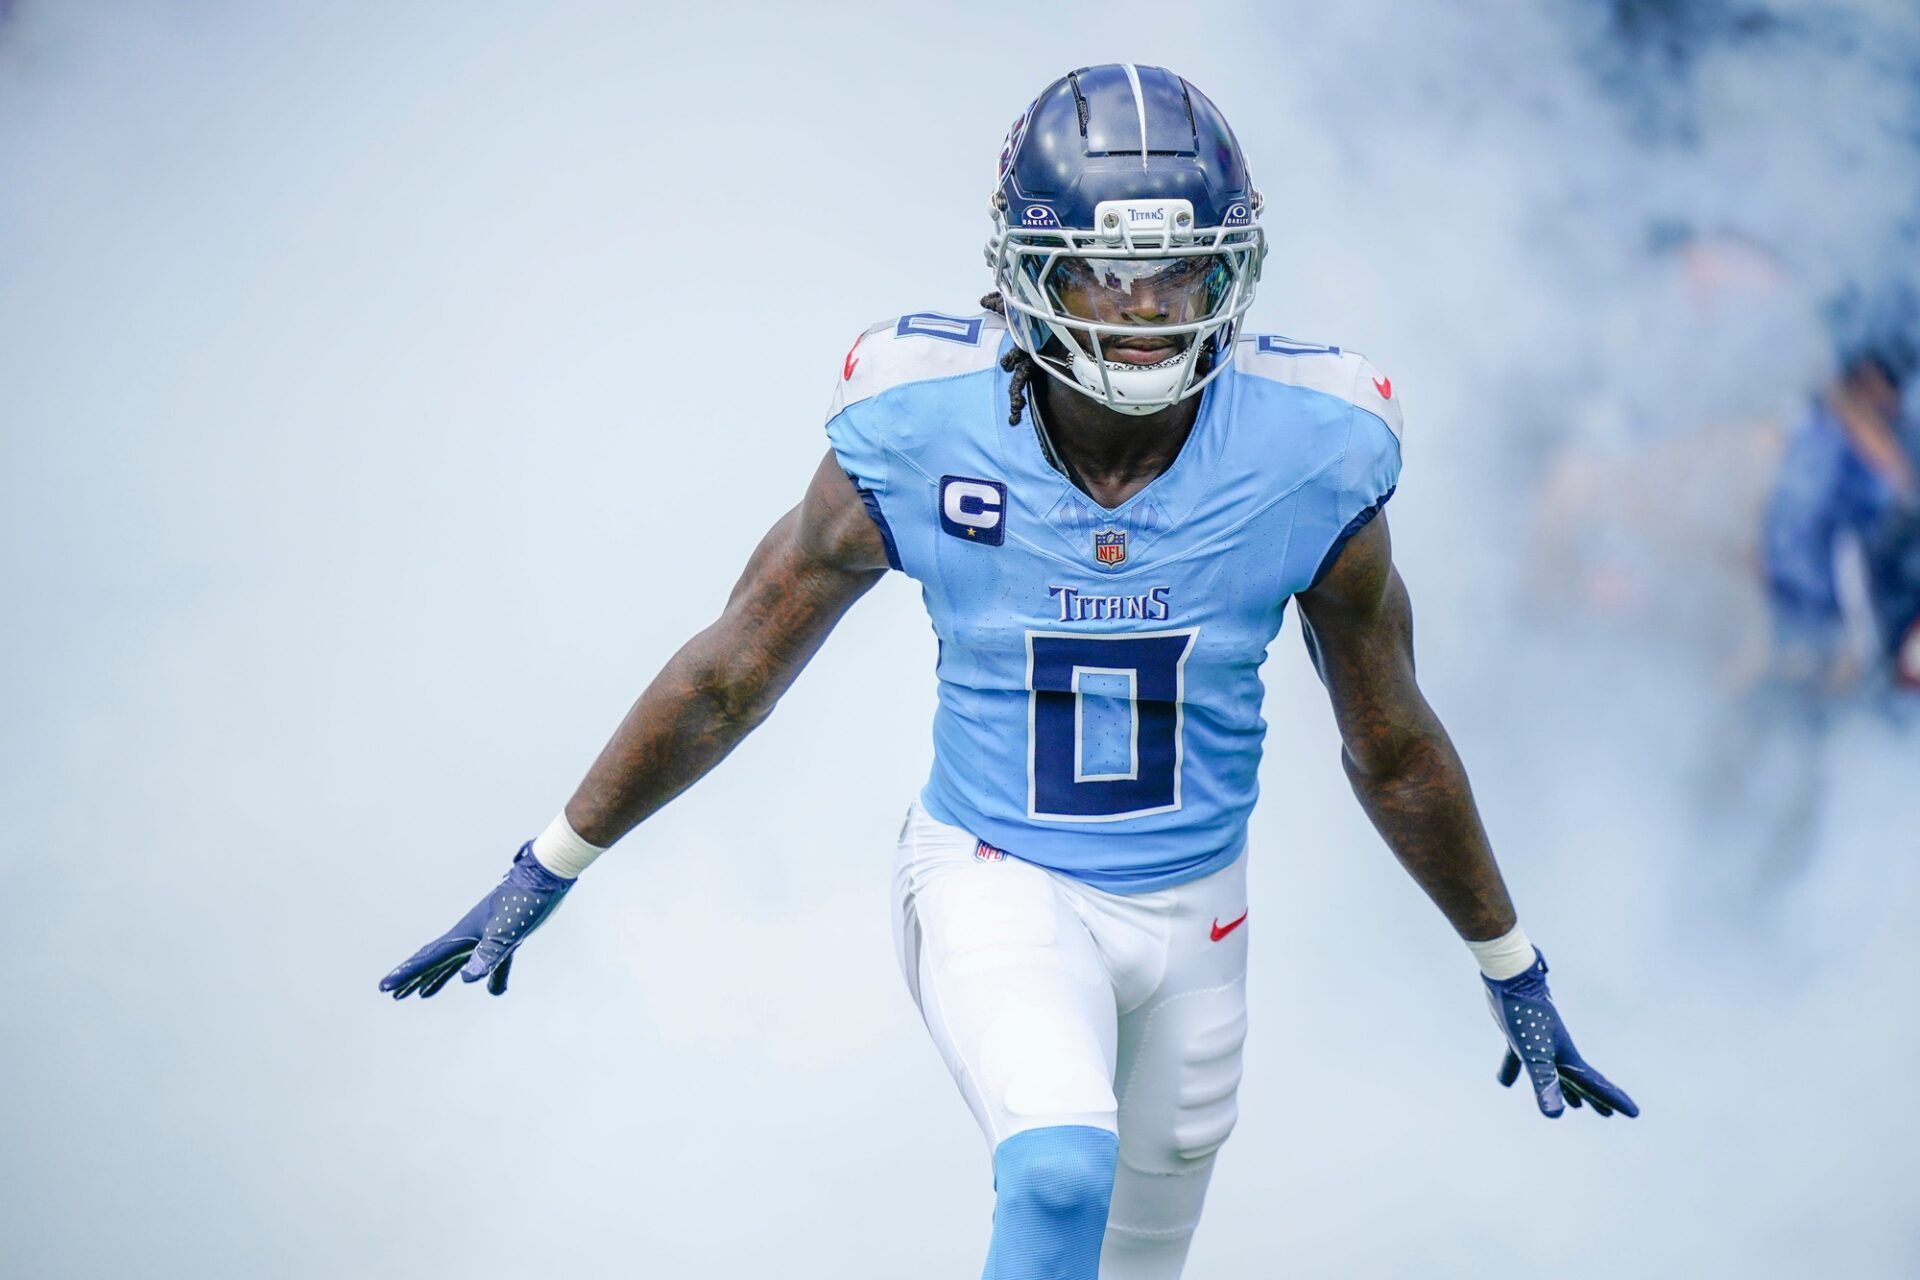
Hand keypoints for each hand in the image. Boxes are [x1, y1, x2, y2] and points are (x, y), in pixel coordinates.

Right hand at [379, 843, 573, 998]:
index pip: (428, 958)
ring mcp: (485, 934)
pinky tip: (490, 987)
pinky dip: (486, 974)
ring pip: (455, 961)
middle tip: (394, 994)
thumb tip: (466, 979)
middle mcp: (469, 934)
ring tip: (422, 994)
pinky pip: (488, 961)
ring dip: (437, 977)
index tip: (384, 987)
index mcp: (463, 934)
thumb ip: (488, 956)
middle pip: (434, 961)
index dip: (406, 973)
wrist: (545, 877)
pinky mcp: (504, 935)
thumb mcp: (506, 931)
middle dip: (414, 977)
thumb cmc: (525, 900)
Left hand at [1483, 950, 1637, 1118]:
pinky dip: (1512, 1071)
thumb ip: (1545, 1083)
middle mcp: (1557, 1051)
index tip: (1635, 1113)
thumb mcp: (1534, 1053)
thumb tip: (1554, 1116)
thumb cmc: (1525, 1013)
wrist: (1510, 978)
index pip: (1595, 1085)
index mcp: (1567, 1058)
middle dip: (1593, 1098)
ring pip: (1556, 1072)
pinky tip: (1504, 1082)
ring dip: (1565, 1089)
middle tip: (1606, 1114)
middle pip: (1580, 1081)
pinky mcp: (1519, 1036)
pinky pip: (1519, 1060)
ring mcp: (1539, 1043)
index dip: (1614, 1100)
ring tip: (1573, 1104)